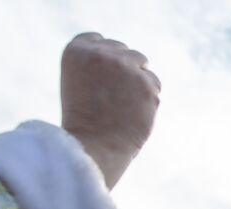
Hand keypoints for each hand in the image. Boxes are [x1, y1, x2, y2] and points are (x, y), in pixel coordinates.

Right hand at [61, 33, 160, 188]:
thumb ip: (97, 64)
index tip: (99, 81)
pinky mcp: (146, 83)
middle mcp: (100, 53)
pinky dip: (148, 97)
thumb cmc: (85, 119)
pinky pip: (154, 83)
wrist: (94, 147)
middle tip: (111, 97)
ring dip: (137, 80)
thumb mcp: (79, 81)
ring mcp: (125, 66)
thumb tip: (128, 57)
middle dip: (122, 69)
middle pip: (123, 50)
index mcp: (76, 50)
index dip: (103, 60)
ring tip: (123, 104)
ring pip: (141, 63)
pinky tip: (134, 111)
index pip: (98, 40)